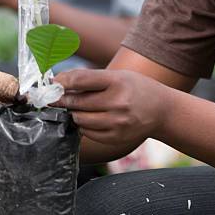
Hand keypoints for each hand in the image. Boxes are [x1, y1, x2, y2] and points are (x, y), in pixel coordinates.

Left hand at [52, 69, 172, 145]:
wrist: (162, 110)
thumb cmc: (136, 88)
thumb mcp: (118, 76)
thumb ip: (90, 79)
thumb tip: (59, 82)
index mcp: (118, 82)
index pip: (81, 80)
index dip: (62, 82)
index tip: (52, 84)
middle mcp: (118, 103)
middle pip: (77, 102)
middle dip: (63, 99)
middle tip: (56, 97)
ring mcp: (117, 123)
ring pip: (79, 119)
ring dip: (74, 113)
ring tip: (78, 107)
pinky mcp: (115, 138)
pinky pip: (88, 133)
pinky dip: (84, 125)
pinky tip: (91, 117)